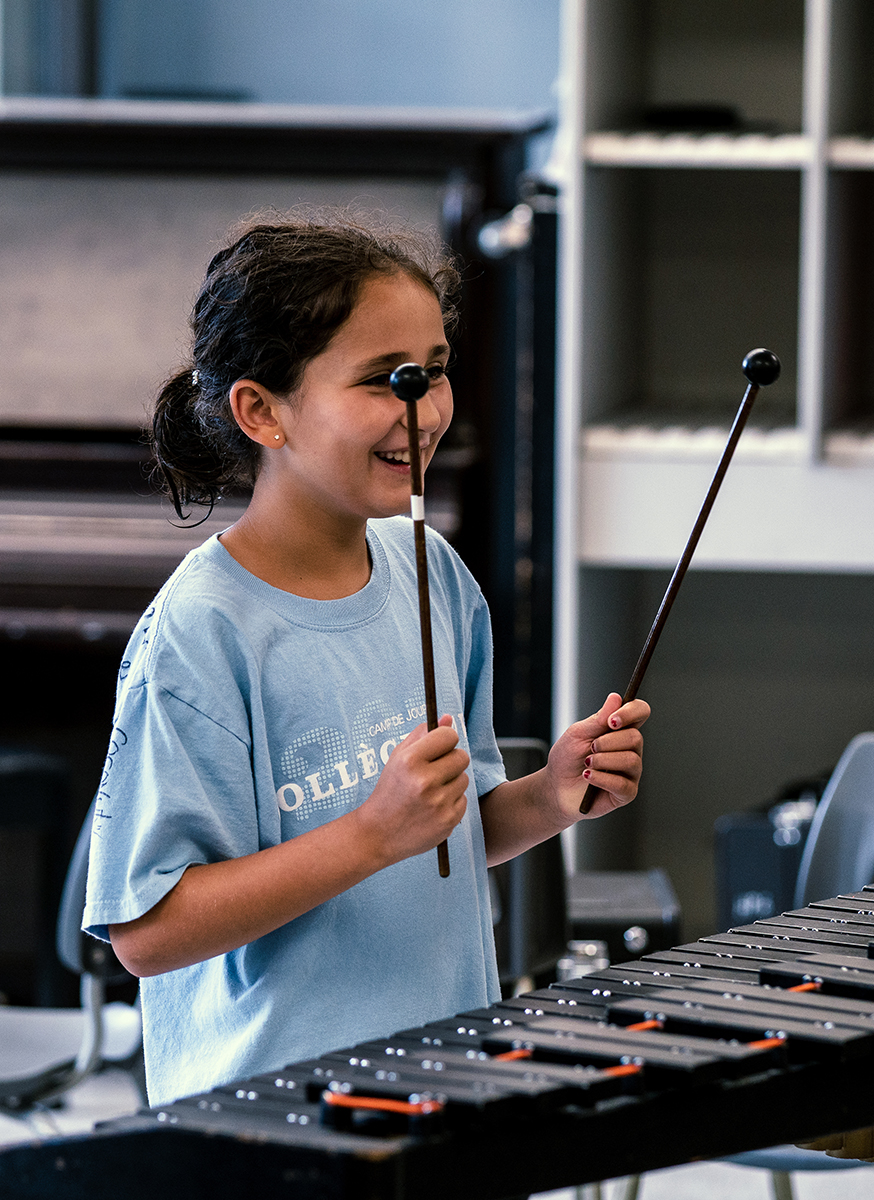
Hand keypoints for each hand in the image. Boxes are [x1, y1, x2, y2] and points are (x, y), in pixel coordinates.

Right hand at [355, 715, 469, 866]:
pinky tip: (433, 807)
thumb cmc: (389, 791)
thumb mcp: (398, 758)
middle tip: (434, 771)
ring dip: (451, 782)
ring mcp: (438, 803)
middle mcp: (425, 781)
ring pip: (464, 779)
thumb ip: (422, 735)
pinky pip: (464, 800)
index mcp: (410, 760)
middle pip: (462, 757)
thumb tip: (448, 718)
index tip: (438, 747)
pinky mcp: (448, 820)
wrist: (378, 833)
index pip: (448, 736)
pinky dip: (451, 802)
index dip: (445, 740)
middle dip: (451, 761)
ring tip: (430, 792)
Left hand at [548, 692, 649, 819]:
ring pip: (631, 760)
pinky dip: (601, 778)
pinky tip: (588, 776)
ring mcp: (630, 772)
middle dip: (608, 742)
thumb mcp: (577, 734)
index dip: (631, 712)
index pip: (640, 712)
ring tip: (587, 764)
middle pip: (636, 737)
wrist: (556, 787)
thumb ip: (598, 719)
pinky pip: (622, 784)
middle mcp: (630, 749)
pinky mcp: (626, 793)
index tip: (612, 720)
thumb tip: (616, 698)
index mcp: (620, 730)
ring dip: (603, 760)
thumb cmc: (567, 758)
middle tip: (591, 747)